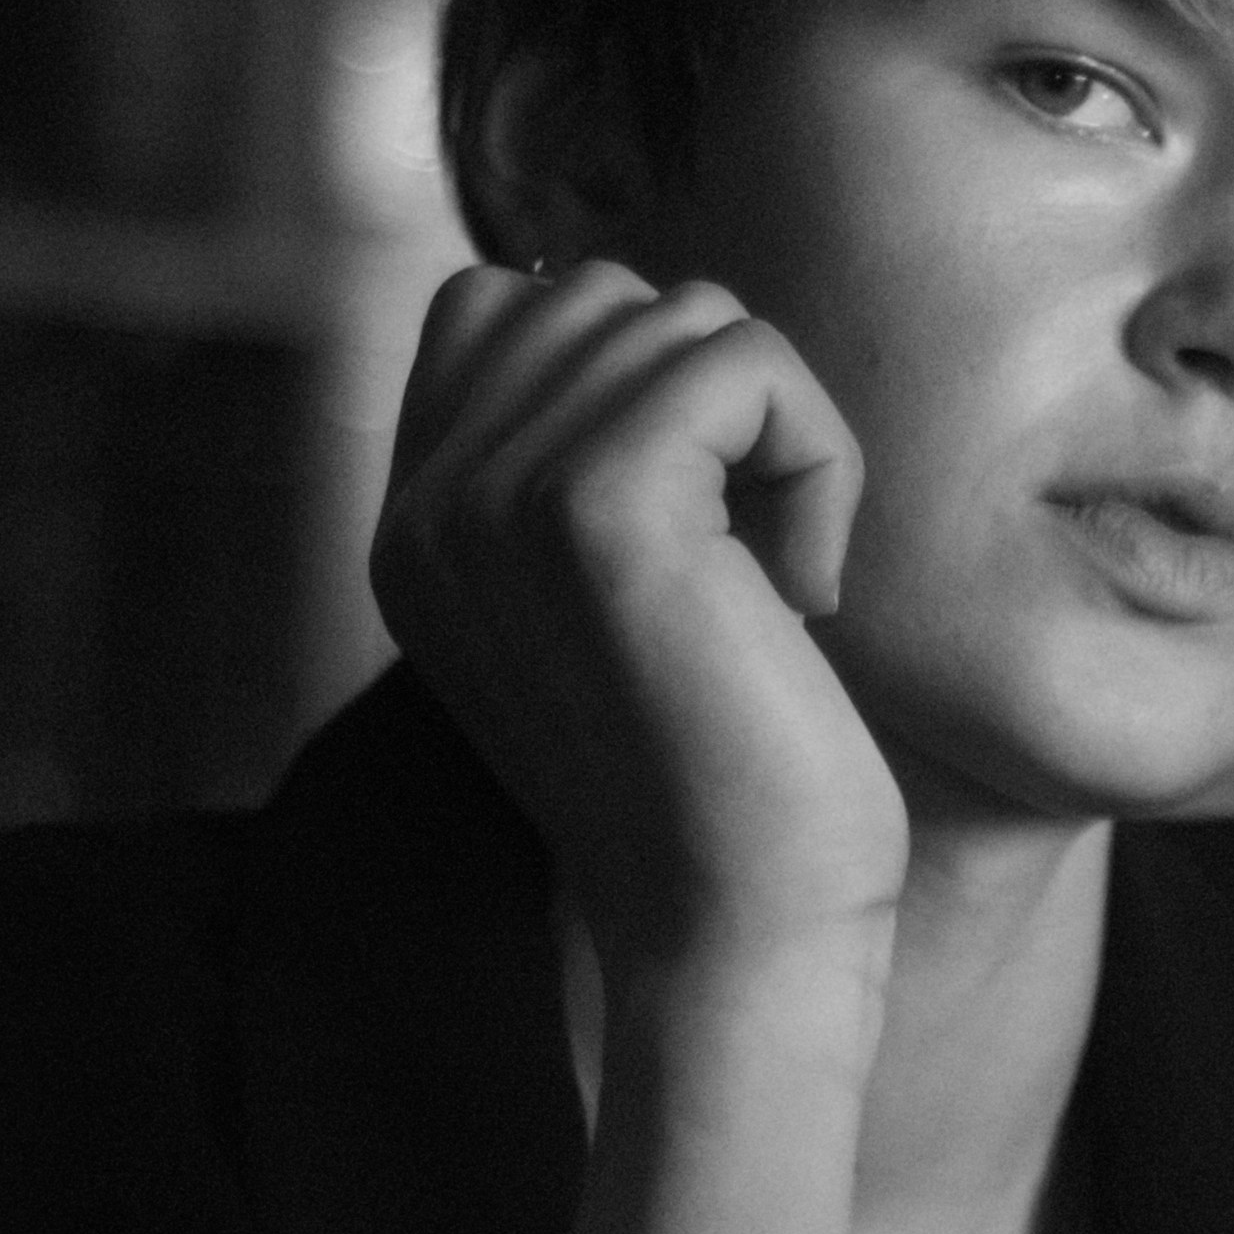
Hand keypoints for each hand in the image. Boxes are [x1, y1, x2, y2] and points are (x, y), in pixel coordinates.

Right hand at [369, 259, 906, 992]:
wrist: (740, 941)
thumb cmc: (728, 789)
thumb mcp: (627, 607)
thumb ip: (590, 464)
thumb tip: (656, 318)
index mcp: (414, 533)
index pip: (501, 304)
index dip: (638, 379)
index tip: (697, 540)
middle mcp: (427, 510)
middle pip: (597, 292)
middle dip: (717, 404)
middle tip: (753, 569)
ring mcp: (495, 501)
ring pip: (682, 316)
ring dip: (780, 439)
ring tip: (778, 590)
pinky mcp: (596, 506)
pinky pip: (745, 362)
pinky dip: (820, 460)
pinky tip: (805, 595)